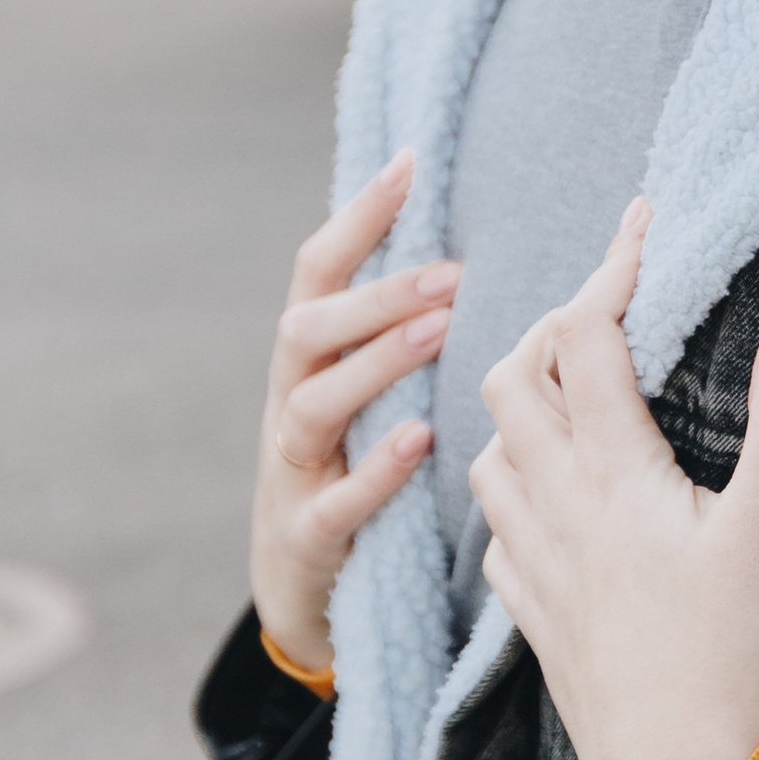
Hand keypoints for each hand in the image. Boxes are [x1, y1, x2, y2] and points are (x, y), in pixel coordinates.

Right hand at [250, 149, 460, 676]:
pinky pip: (333, 500)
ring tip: (440, 332)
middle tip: (453, 272)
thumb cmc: (353, 473)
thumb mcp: (372, 399)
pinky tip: (422, 441)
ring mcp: (290, 471)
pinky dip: (375, 469)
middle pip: (308, 330)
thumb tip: (470, 248)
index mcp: (307, 361)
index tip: (407, 162)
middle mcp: (288, 404)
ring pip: (313, 404)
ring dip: (375, 363)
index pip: (318, 273)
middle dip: (376, 296)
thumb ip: (401, 332)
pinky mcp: (305, 535)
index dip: (357, 218)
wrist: (306, 596)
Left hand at [470, 198, 758, 759]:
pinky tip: (546, 495)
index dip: (612, 269)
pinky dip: (511, 487)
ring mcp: (534, 558)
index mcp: (615, 473)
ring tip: (573, 395)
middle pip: (513, 379)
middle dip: (553, 329)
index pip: (587, 338)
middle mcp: (557, 504)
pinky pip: (493, 526)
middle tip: (608, 315)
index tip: (645, 229)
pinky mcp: (531, 608)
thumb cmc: (726, 653)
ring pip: (490, 449)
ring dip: (521, 406)